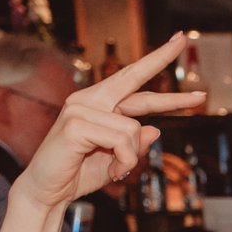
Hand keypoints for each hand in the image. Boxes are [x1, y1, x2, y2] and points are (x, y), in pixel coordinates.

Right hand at [14, 33, 206, 210]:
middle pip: (133, 77)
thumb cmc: (79, 174)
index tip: (179, 42)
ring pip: (134, 128)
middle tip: (184, 39)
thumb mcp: (119, 160)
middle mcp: (89, 100)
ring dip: (132, 157)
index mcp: (99, 103)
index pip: (134, 80)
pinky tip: (109, 170)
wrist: (47, 191)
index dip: (158, 62)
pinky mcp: (75, 124)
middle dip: (161, 59)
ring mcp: (80, 109)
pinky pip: (122, 141)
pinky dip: (123, 161)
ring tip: (114, 169)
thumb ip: (135, 144)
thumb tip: (155, 129)